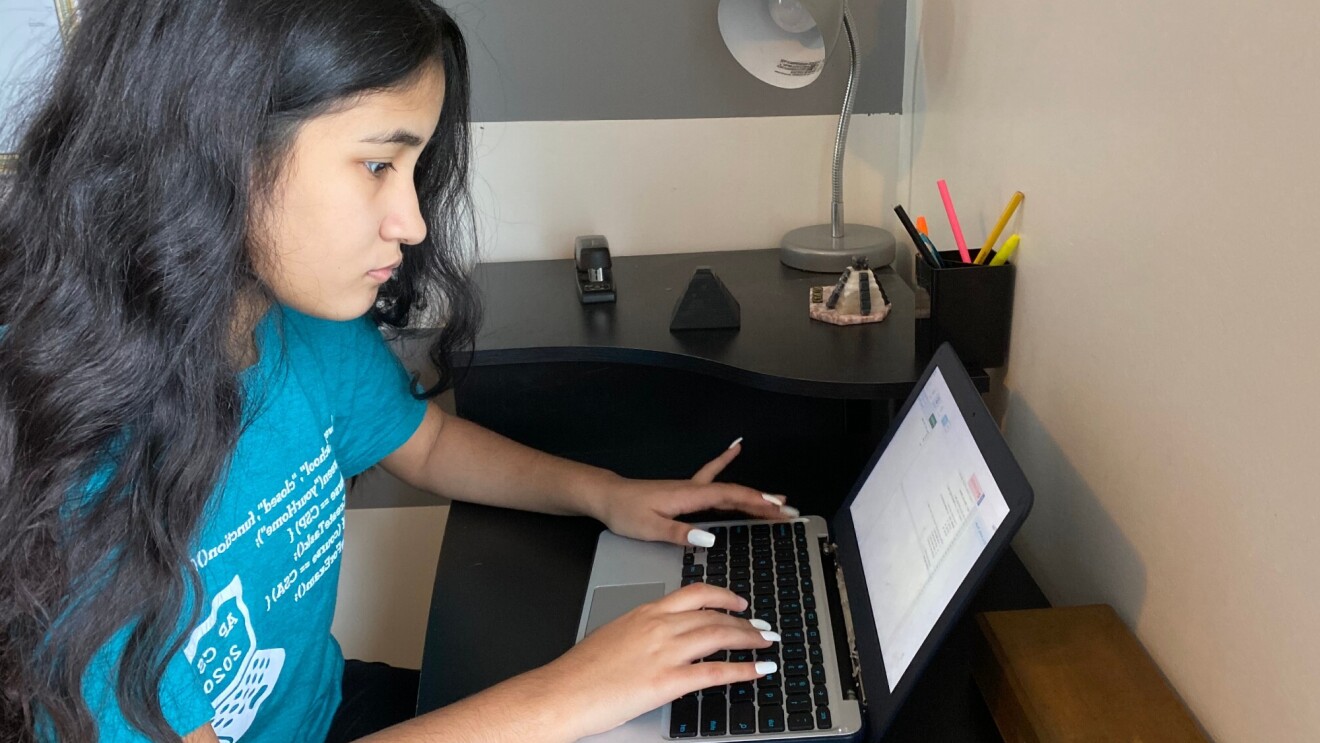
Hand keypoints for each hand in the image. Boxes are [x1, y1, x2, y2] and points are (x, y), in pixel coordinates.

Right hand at [540, 584, 779, 739]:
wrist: (563, 691)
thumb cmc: (581, 669)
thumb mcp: (615, 634)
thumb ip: (642, 631)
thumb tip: (661, 638)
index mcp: (646, 612)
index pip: (695, 594)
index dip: (724, 595)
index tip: (738, 601)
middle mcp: (659, 626)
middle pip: (714, 615)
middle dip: (745, 621)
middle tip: (763, 627)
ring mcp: (665, 652)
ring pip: (720, 636)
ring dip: (749, 640)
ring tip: (766, 644)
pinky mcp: (667, 681)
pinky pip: (715, 672)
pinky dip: (742, 669)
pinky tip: (757, 670)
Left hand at [596, 438, 798, 546]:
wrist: (607, 496)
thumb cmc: (626, 512)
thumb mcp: (650, 528)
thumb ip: (679, 533)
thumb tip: (709, 537)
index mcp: (690, 496)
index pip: (731, 498)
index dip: (757, 504)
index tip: (780, 511)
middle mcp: (694, 489)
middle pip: (736, 493)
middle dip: (764, 502)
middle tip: (789, 510)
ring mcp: (690, 488)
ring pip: (728, 488)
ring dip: (752, 492)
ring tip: (776, 497)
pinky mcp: (684, 490)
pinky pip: (711, 474)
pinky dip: (724, 460)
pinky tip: (734, 448)